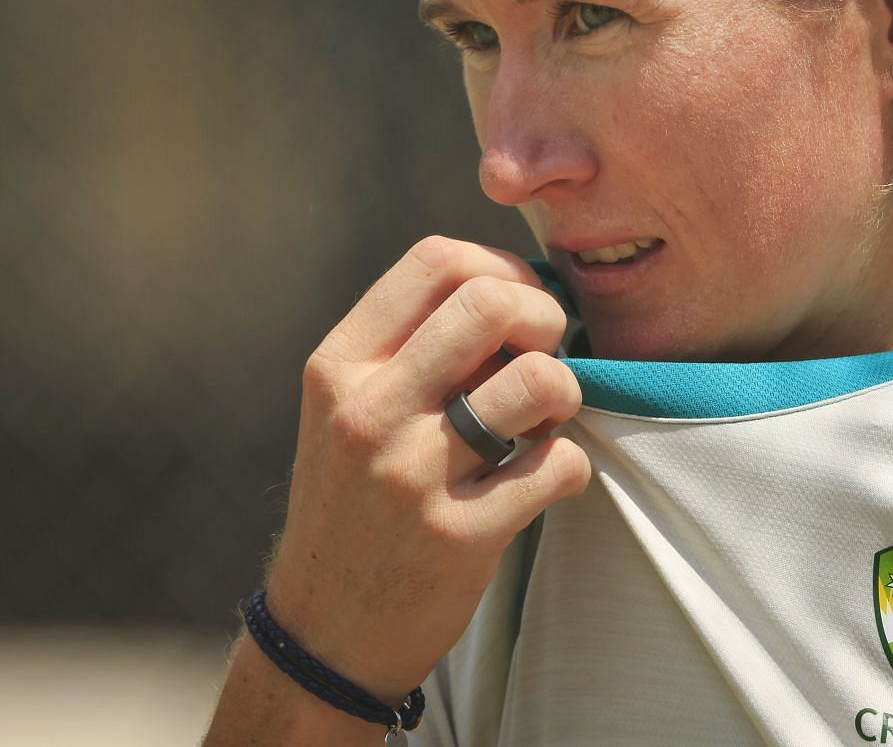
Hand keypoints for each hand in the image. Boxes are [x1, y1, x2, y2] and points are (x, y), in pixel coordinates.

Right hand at [262, 236, 590, 703]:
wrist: (324, 631)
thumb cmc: (355, 502)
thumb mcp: (351, 408)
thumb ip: (414, 346)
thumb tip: (516, 288)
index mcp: (339, 366)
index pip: (436, 260)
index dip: (500, 268)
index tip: (518, 306)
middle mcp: (367, 411)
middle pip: (492, 303)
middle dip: (544, 318)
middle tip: (544, 356)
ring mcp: (411, 475)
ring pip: (538, 381)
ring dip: (564, 394)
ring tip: (542, 422)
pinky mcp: (458, 536)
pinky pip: (559, 464)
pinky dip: (568, 465)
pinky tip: (541, 478)